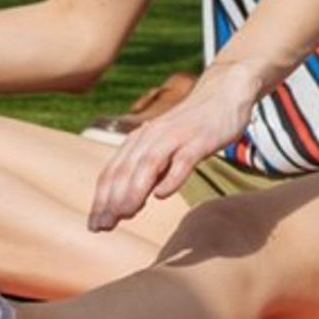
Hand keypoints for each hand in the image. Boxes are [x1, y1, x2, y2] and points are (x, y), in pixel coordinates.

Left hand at [86, 59, 263, 228]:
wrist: (224, 93)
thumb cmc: (192, 127)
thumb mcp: (164, 148)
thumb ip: (148, 172)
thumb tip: (131, 203)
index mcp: (140, 139)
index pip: (113, 171)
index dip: (101, 199)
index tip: (94, 224)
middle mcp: (152, 136)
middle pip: (125, 170)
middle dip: (110, 199)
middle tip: (102, 226)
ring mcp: (176, 136)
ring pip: (148, 164)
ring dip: (133, 191)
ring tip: (124, 214)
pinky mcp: (199, 139)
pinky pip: (183, 159)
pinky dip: (171, 177)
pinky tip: (163, 195)